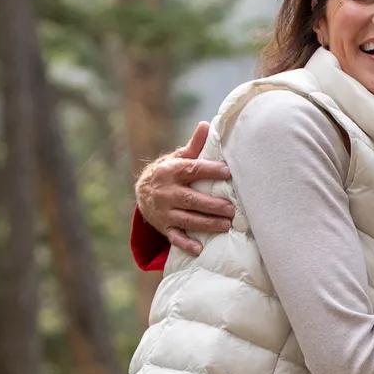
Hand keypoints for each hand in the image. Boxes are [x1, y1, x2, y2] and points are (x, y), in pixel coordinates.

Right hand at [135, 122, 234, 256]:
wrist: (142, 191)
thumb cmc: (169, 172)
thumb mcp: (177, 158)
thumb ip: (194, 146)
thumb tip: (207, 124)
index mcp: (170, 172)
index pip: (191, 170)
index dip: (209, 171)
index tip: (227, 172)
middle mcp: (166, 192)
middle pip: (191, 199)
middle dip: (212, 205)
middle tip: (232, 208)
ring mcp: (164, 211)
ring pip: (187, 219)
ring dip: (207, 223)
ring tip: (226, 225)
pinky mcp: (164, 226)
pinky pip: (175, 237)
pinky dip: (186, 244)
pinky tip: (199, 249)